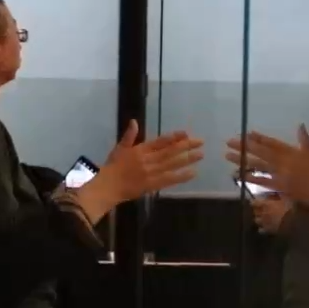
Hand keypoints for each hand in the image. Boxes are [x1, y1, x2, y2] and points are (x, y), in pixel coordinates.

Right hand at [75, 121, 203, 220]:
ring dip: (187, 159)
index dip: (174, 137)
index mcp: (141, 149)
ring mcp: (151, 172)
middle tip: (200, 142)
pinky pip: (169, 179)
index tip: (186, 133)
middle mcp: (148, 159)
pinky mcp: (152, 184)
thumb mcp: (120, 148)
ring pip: (172, 164)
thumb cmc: (113, 167)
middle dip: (186, 146)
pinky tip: (193, 173)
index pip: (160, 141)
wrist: (107, 186)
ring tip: (200, 155)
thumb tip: (134, 121)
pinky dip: (181, 176)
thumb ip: (129, 135)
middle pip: (170, 151)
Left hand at [227, 126, 308, 207]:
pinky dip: (250, 177)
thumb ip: (304, 138)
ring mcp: (279, 175)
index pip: (272, 143)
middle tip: (229, 142)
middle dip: (245, 146)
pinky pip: (261, 181)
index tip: (247, 133)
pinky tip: (237, 174)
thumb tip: (300, 125)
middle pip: (260, 152)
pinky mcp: (277, 186)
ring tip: (228, 155)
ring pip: (257, 165)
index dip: (259, 138)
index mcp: (291, 152)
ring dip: (242, 160)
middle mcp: (282, 162)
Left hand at [250, 194, 291, 234]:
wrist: (294, 223)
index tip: (257, 200)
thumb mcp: (285, 198)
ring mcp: (264, 223)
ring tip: (263, 217)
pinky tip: (266, 226)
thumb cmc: (290, 208)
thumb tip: (272, 193)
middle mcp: (262, 213)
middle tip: (261, 208)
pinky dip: (262, 228)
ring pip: (257, 220)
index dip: (255, 201)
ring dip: (259, 218)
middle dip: (257, 209)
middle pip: (255, 211)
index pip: (254, 202)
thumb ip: (277, 196)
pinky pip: (261, 230)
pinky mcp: (268, 230)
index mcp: (265, 204)